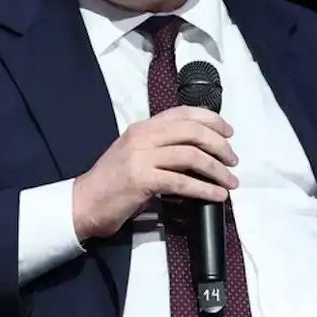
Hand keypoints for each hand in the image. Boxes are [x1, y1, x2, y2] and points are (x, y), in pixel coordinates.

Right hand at [72, 105, 239, 240]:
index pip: (183, 113)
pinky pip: (182, 181)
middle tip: (233, 160)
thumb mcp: (136, 154)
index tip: (229, 133)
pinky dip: (204, 188)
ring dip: (217, 169)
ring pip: (191, 155)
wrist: (83, 203)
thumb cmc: (113, 183)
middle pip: (192, 131)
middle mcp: (143, 136)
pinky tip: (216, 195)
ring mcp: (141, 156)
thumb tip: (199, 152)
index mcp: (143, 127)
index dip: (211, 120)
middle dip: (219, 145)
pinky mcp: (142, 179)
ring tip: (231, 181)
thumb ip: (161, 146)